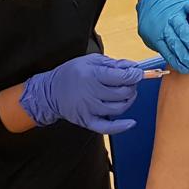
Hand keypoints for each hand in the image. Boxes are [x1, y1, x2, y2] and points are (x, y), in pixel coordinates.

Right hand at [19, 54, 142, 133]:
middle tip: (131, 82)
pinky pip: (108, 127)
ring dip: (129, 100)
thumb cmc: (72, 74)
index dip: (134, 75)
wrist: (50, 92)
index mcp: (91, 75)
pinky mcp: (88, 121)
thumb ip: (112, 63)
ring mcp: (89, 109)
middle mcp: (91, 93)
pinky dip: (121, 126)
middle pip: (122, 93)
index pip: (121, 77)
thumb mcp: (90, 61)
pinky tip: (131, 122)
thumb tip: (132, 66)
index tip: (138, 73)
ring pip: (119, 108)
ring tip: (127, 94)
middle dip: (132, 86)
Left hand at [137, 0, 188, 73]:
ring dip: (188, 37)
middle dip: (183, 53)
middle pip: (174, 41)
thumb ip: (159, 45)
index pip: (166, 51)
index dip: (176, 61)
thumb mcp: (149, 35)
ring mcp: (174, 14)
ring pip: (181, 27)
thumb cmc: (152, 19)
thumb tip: (172, 58)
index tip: (184, 68)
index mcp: (156, 35)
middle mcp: (165, 25)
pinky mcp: (182, 4)